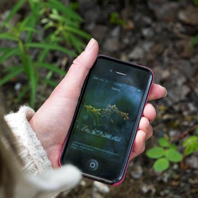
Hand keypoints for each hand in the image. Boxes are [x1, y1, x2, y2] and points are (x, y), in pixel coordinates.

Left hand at [29, 39, 166, 167]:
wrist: (39, 146)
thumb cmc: (52, 115)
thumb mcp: (69, 87)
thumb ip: (82, 66)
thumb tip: (93, 42)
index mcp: (102, 102)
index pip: (130, 96)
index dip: (147, 92)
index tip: (158, 90)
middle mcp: (108, 119)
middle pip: (138, 114)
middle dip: (149, 111)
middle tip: (148, 111)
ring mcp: (109, 137)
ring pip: (138, 132)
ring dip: (147, 129)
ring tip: (143, 126)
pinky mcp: (108, 155)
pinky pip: (129, 151)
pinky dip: (139, 146)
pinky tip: (137, 141)